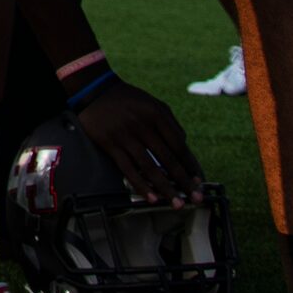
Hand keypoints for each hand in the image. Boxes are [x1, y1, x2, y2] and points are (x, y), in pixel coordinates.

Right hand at [72, 74, 206, 204]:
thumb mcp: (152, 103)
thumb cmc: (127, 98)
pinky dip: (140, 185)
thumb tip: (183, 145)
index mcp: (156, 115)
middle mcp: (142, 125)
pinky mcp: (110, 144)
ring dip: (165, 188)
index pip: (178, 145)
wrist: (93, 90)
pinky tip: (151, 197)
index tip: (198, 180)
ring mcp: (125, 136)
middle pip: (167, 159)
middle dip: (184, 181)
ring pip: (149, 167)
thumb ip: (170, 122)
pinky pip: (128, 168)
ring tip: (176, 203)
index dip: (190, 165)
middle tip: (196, 197)